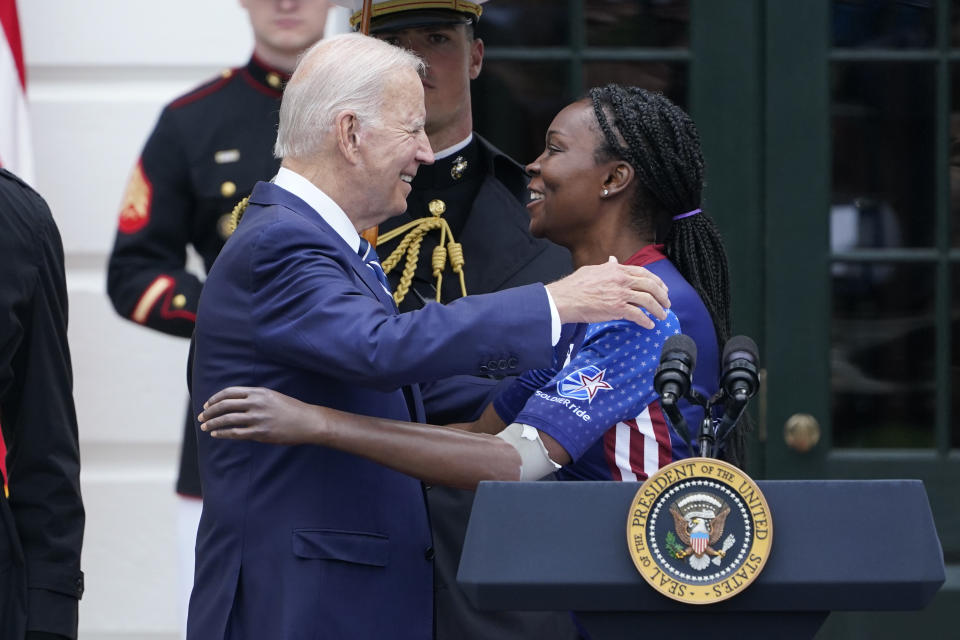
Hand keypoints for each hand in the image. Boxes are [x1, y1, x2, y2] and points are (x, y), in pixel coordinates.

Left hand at [198, 387, 319, 444]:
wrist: (307, 422)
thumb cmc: (291, 409)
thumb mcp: (272, 396)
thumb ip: (255, 398)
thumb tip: (235, 404)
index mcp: (258, 392)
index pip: (229, 392)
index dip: (215, 399)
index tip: (207, 405)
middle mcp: (256, 403)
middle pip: (225, 405)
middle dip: (209, 412)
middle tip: (201, 417)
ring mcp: (258, 418)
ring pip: (227, 420)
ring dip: (212, 423)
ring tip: (205, 427)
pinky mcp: (260, 432)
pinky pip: (236, 433)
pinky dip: (223, 433)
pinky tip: (216, 434)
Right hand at [545, 256, 669, 327]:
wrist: (565, 299)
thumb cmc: (575, 286)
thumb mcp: (592, 270)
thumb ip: (607, 266)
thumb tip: (613, 260)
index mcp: (616, 269)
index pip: (643, 273)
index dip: (656, 281)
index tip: (662, 288)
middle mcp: (621, 280)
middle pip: (650, 286)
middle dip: (662, 296)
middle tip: (667, 303)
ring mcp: (620, 294)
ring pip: (648, 300)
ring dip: (658, 309)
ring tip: (662, 316)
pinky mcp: (617, 309)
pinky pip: (638, 315)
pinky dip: (646, 321)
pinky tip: (649, 325)